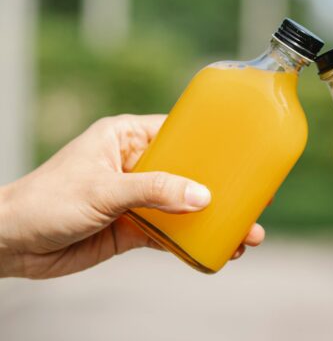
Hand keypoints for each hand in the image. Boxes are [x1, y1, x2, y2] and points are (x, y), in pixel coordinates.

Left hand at [0, 115, 264, 278]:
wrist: (10, 244)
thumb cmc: (45, 200)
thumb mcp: (103, 189)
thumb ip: (153, 190)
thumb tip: (202, 197)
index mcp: (127, 138)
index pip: (179, 134)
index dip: (212, 144)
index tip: (244, 154)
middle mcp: (136, 165)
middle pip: (190, 174)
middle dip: (222, 190)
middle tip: (257, 203)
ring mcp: (136, 198)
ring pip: (184, 206)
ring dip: (214, 221)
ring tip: (245, 236)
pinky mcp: (133, 227)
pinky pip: (170, 232)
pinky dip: (192, 241)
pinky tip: (215, 250)